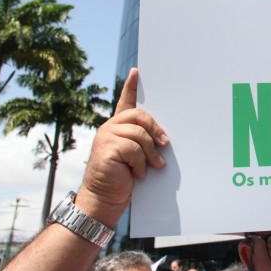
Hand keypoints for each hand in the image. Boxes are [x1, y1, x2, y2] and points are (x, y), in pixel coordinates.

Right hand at [75, 68, 168, 225]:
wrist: (105, 198)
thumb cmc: (123, 178)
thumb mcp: (136, 156)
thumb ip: (144, 141)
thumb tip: (164, 139)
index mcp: (118, 127)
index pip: (125, 102)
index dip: (131, 87)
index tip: (136, 72)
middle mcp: (110, 127)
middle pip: (140, 116)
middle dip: (156, 130)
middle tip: (165, 145)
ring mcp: (106, 136)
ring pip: (140, 134)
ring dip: (151, 153)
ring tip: (154, 166)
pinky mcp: (106, 148)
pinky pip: (134, 149)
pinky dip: (141, 163)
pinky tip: (138, 173)